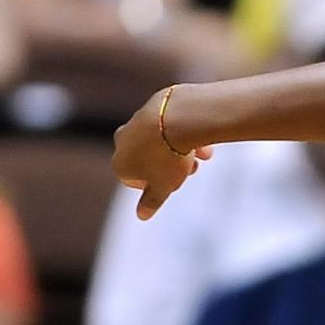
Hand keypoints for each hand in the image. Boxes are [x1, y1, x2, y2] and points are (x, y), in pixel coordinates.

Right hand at [113, 87, 213, 220]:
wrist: (175, 118)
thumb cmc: (167, 158)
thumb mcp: (163, 187)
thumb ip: (151, 202)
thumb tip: (141, 216)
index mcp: (120, 164)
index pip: (135, 180)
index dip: (156, 184)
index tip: (172, 183)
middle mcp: (122, 142)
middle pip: (149, 160)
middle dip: (172, 167)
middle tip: (191, 170)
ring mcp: (136, 123)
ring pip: (162, 143)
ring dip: (182, 152)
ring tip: (202, 157)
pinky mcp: (152, 108)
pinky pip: (169, 126)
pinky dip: (184, 134)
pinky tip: (203, 141)